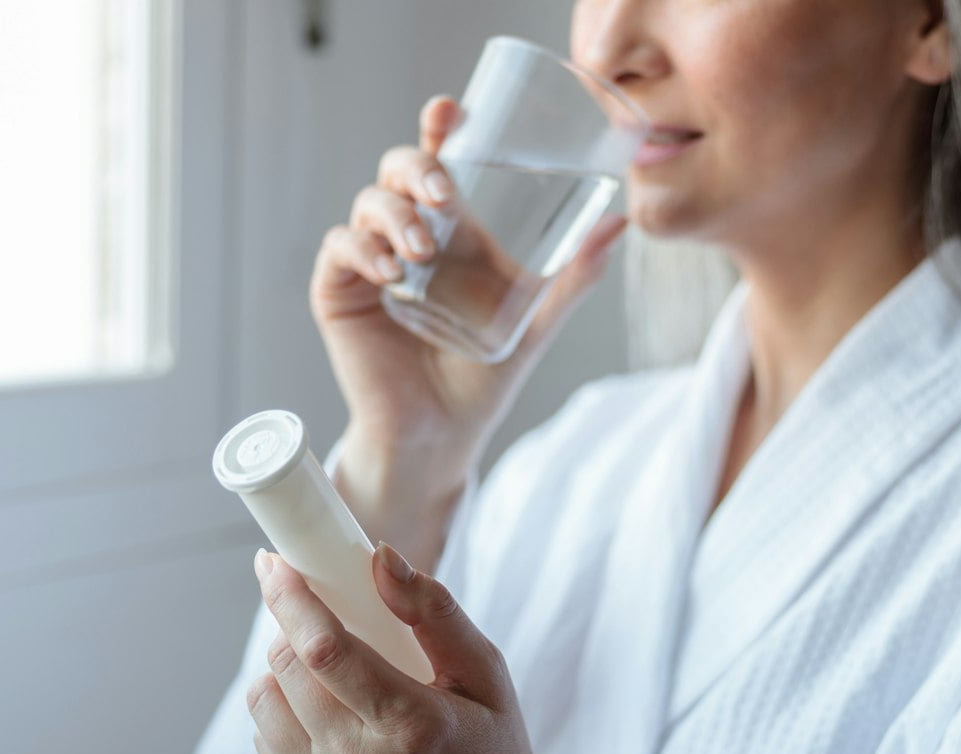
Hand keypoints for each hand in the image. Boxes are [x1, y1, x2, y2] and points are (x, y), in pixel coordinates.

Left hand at [244, 545, 545, 753]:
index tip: (273, 563)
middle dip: (290, 629)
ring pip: (265, 706)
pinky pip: (266, 746)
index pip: (327, 650)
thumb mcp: (486, 674)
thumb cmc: (492, 749)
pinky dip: (285, 719)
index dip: (291, 598)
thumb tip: (381, 558)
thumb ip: (435, 612)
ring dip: (283, 674)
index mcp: (412, 728)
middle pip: (286, 671)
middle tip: (316, 619)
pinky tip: (325, 719)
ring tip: (325, 674)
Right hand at [312, 94, 629, 465]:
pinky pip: (341, 249)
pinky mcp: (340, 292)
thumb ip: (572, 274)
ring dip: (395, 214)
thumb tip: (620, 224)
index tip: (451, 111)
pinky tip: (389, 269)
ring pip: (369, 203)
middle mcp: (408, 234)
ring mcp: (371, 261)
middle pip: (399, 169)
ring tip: (423, 248)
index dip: (440, 127)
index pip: (440, 161)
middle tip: (444, 195)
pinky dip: (362, 250)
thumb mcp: (535, 320)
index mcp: (451, 228)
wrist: (443, 434)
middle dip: (418, 167)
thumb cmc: (483, 377)